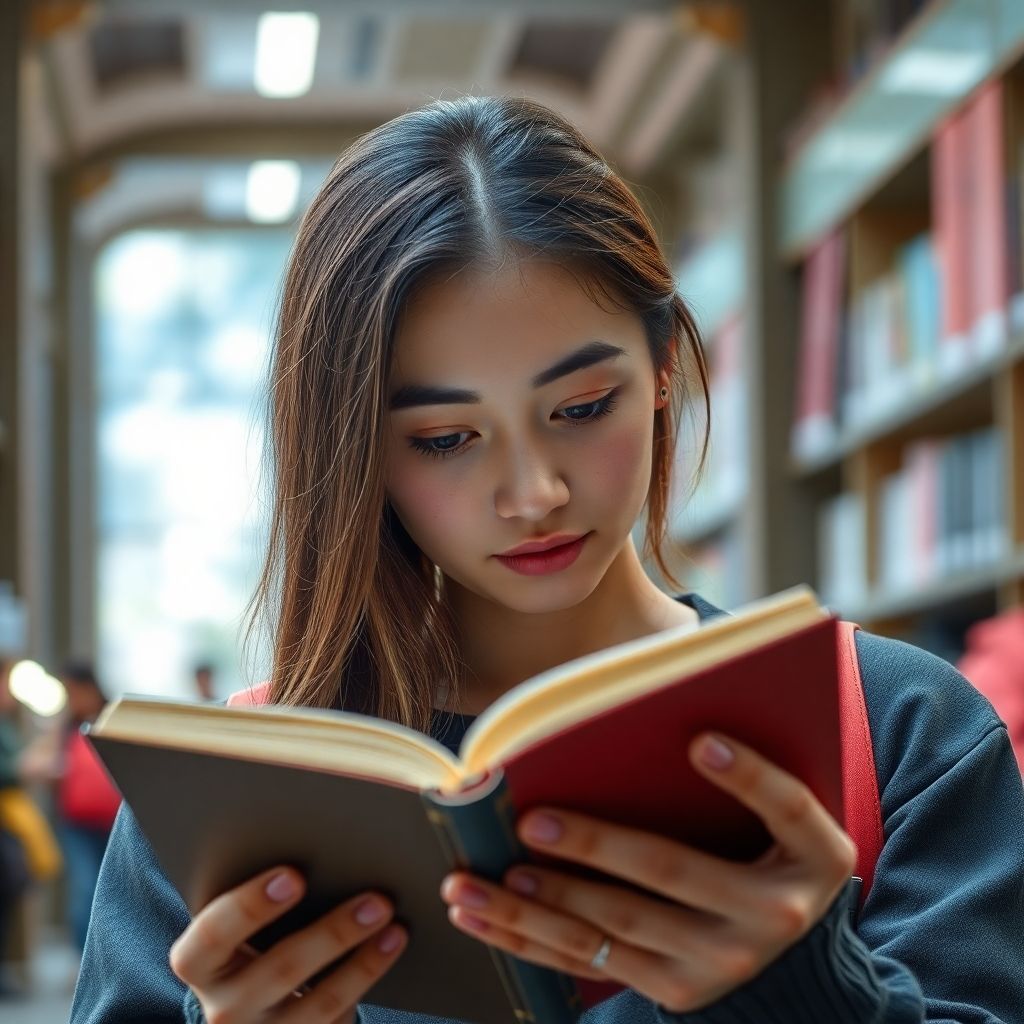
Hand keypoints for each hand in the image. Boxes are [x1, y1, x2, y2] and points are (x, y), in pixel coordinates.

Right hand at [169, 867, 406, 1022]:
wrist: (246, 1011)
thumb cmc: (246, 942)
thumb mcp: (236, 927)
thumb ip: (258, 894)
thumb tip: (318, 841)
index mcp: (196, 962)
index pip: (214, 935)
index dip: (251, 905)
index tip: (295, 874)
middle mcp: (222, 1008)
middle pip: (280, 969)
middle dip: (334, 933)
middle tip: (377, 899)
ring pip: (320, 1003)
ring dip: (365, 963)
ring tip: (396, 927)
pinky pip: (337, 1021)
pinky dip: (367, 981)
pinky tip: (391, 951)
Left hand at [440, 733, 855, 1013]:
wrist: (797, 951)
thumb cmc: (783, 858)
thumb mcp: (800, 823)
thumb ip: (763, 783)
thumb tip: (692, 738)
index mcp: (805, 860)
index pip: (784, 808)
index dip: (746, 776)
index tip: (701, 742)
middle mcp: (763, 921)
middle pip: (668, 873)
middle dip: (594, 848)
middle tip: (531, 823)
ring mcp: (712, 966)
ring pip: (612, 929)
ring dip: (536, 905)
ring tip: (477, 881)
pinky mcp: (674, 991)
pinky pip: (591, 963)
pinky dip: (530, 940)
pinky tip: (482, 917)